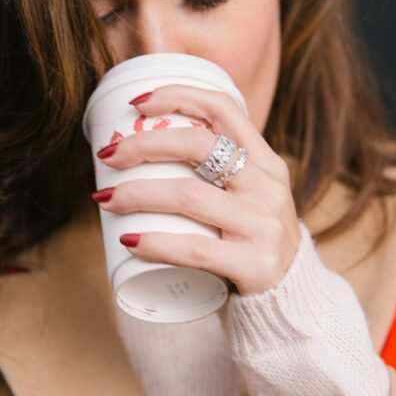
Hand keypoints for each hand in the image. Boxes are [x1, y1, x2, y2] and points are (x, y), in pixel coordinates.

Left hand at [90, 85, 302, 296]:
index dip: (178, 96)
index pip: (224, 109)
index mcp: (265, 162)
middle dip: (144, 144)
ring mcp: (263, 225)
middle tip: (108, 156)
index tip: (137, 104)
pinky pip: (195, 249)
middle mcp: (267, 186)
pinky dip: (156, 243)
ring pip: (189, 196)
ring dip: (138, 194)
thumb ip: (217, 173)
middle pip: (199, 146)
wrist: (290, 299)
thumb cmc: (250, 242)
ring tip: (105, 200)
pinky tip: (130, 242)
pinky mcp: (255, 264)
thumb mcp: (248, 197)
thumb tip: (142, 147)